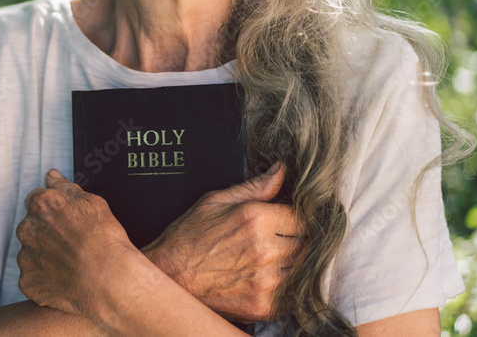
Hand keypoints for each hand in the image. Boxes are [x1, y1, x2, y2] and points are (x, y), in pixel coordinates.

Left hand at [15, 169, 139, 320]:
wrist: (109, 281)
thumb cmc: (104, 239)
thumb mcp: (91, 202)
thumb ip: (65, 187)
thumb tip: (51, 175)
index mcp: (41, 204)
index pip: (36, 199)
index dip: (53, 210)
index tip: (66, 220)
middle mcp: (27, 228)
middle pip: (32, 225)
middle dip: (46, 232)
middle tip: (71, 243)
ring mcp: (25, 257)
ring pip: (30, 251)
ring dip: (44, 254)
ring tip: (70, 263)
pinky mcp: (28, 281)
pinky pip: (33, 276)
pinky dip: (45, 278)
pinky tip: (65, 279)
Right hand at [139, 162, 306, 322]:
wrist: (169, 276)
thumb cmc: (189, 237)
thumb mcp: (216, 201)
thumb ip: (255, 187)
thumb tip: (280, 171)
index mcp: (256, 218)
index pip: (303, 217)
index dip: (295, 218)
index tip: (286, 221)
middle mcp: (266, 249)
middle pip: (307, 244)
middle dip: (295, 240)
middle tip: (276, 240)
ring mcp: (267, 280)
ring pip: (302, 269)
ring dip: (292, 264)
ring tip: (268, 260)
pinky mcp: (265, 305)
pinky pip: (291, 293)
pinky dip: (283, 286)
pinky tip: (263, 278)